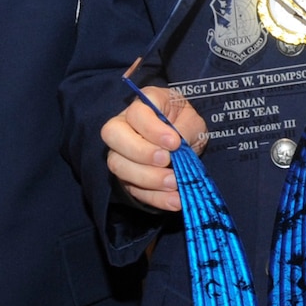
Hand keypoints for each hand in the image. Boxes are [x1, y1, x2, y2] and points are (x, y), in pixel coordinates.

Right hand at [101, 85, 208, 212]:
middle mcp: (123, 126)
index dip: (152, 129)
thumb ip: (186, 129)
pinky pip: (133, 190)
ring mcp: (120, 152)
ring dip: (147, 178)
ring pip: (118, 164)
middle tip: (165, 160)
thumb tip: (178, 145)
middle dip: (140, 151)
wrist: (183, 144)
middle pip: (113, 135)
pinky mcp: (126, 177)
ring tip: (174, 182)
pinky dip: (155, 198)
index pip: (136, 112)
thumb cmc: (184, 125)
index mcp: (143, 106)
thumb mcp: (193, 121)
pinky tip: (175, 200)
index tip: (174, 142)